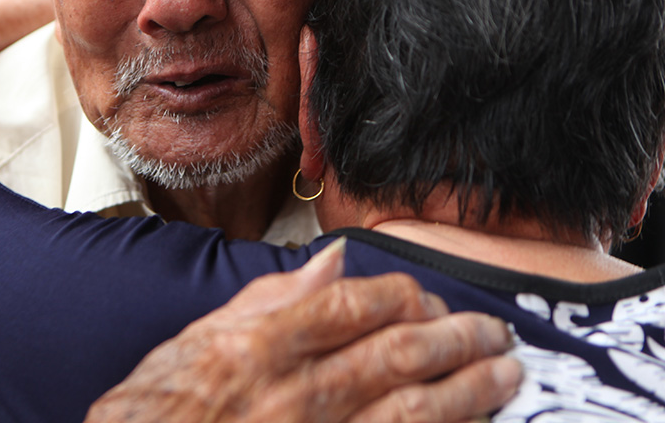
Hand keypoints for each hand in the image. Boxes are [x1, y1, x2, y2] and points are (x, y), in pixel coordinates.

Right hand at [85, 240, 521, 422]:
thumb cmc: (159, 410)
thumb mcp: (199, 339)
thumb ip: (272, 296)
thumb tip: (333, 257)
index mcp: (259, 349)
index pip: (350, 306)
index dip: (402, 295)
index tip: (430, 295)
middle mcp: (290, 397)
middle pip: (394, 356)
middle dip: (456, 339)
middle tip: (494, 331)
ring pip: (407, 413)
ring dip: (466, 391)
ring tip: (504, 374)